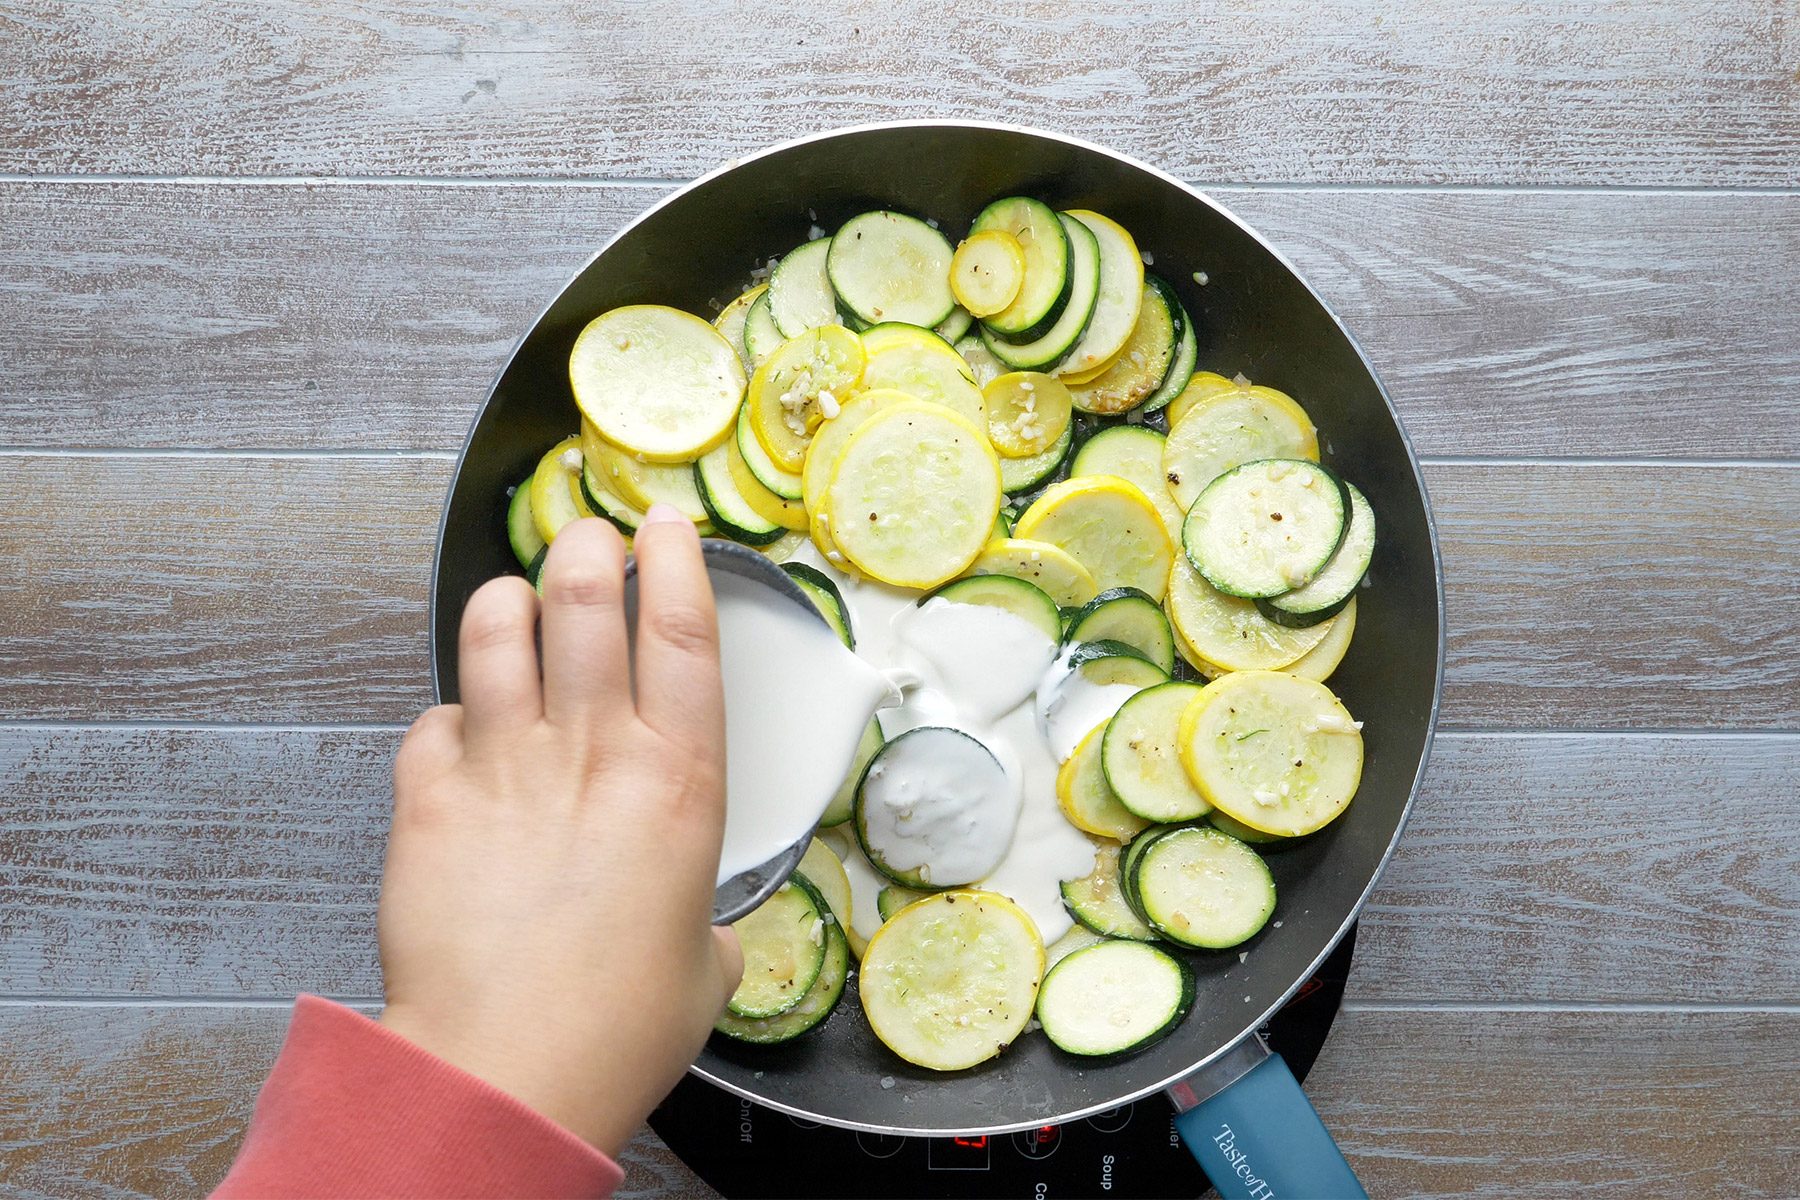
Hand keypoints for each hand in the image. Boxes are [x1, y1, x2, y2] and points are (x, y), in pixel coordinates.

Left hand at [376, 507, 742, 1156]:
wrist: (506, 1070)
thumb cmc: (613, 1027)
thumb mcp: (706, 965)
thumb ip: (709, 921)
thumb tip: (705, 929)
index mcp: (678, 781)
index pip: (682, 629)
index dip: (676, 560)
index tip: (667, 528)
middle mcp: (593, 753)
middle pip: (583, 599)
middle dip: (584, 547)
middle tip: (587, 539)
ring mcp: (503, 767)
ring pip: (496, 631)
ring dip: (507, 599)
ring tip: (514, 600)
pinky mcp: (429, 800)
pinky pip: (430, 720)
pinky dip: (446, 714)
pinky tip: (458, 730)